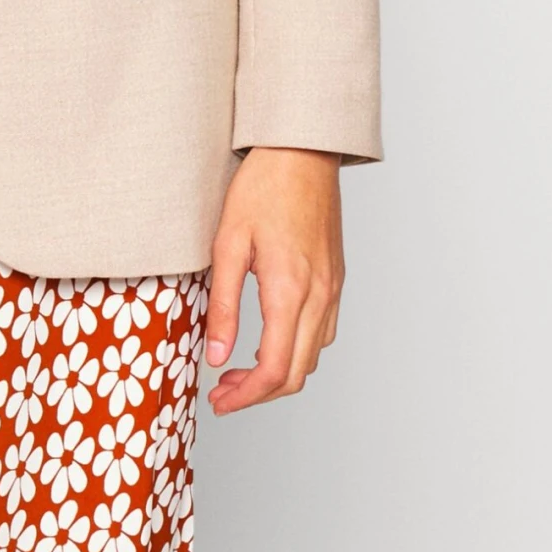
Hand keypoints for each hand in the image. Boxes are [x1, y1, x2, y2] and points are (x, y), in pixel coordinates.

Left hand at [203, 146, 343, 414]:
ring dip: (279, 373)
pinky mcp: (336, 278)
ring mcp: (333, 288)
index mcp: (290, 290)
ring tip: (239, 367)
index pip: (274, 370)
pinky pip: (323, 331)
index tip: (219, 401)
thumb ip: (222, 305)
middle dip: (258, 393)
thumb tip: (215, 356)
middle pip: (297, 373)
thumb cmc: (263, 188)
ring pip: (313, 355)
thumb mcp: (227, 243)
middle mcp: (319, 296)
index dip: (245, 397)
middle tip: (222, 391)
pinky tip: (270, 337)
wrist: (302, 151)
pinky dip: (297, 348)